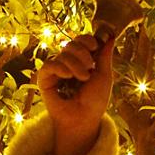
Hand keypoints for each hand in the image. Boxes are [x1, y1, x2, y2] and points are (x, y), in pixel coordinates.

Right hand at [34, 27, 116, 154]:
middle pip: (71, 44)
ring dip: (75, 64)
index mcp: (81, 61)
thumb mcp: (104, 75)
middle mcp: (67, 64)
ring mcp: (55, 71)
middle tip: (90, 68)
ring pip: (62, 54)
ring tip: (83, 78)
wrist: (84, 119)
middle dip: (82, 53)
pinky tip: (67, 76)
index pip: (80, 41)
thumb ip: (104, 56)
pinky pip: (48, 64)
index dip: (86, 40)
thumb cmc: (95, 101)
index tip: (94, 47)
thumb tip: (110, 36)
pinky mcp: (44, 80)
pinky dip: (59, 67)